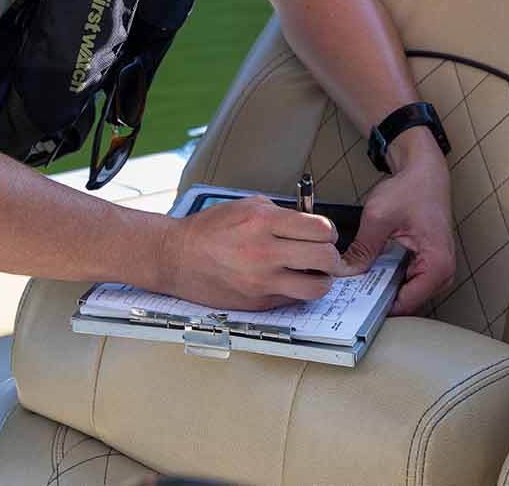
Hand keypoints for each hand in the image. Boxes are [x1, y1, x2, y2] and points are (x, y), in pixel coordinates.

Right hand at [159, 194, 345, 309]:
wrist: (177, 256)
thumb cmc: (208, 230)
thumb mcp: (246, 206)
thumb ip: (281, 214)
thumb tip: (310, 225)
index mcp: (263, 221)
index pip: (322, 229)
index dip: (328, 232)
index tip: (323, 235)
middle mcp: (265, 252)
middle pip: (326, 258)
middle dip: (331, 257)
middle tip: (324, 256)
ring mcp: (262, 280)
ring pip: (318, 287)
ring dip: (321, 280)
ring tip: (312, 274)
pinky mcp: (258, 302)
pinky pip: (294, 299)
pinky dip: (297, 291)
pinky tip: (286, 281)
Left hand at [342, 131, 456, 314]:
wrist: (424, 171)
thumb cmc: (411, 189)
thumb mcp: (378, 218)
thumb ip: (361, 249)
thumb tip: (344, 272)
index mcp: (437, 266)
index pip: (405, 304)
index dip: (375, 306)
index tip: (351, 306)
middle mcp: (442, 273)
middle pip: (405, 301)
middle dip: (375, 298)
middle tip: (346, 295)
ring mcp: (436, 270)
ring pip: (403, 292)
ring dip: (379, 288)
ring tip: (354, 283)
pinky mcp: (427, 264)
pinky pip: (405, 280)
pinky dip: (385, 278)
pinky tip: (366, 272)